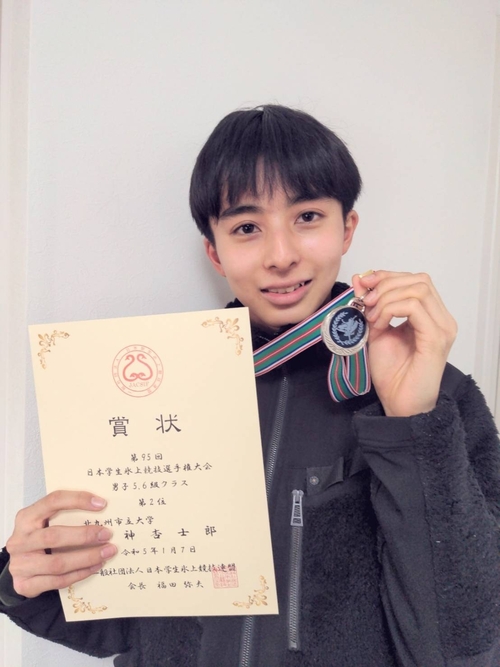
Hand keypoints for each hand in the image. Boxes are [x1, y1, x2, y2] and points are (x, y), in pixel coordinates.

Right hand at [6, 490, 116, 597]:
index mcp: (26, 517)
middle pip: (54, 536)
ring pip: (57, 563)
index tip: (101, 503)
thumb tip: (100, 509)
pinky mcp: (25, 585)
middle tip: (107, 534)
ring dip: (86, 558)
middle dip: (84, 535)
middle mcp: (20, 540)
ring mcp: (20, 565)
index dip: (77, 500)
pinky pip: (58, 581)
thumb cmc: (37, 539)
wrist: (18, 568)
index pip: (52, 501)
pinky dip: (80, 573)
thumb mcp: (43, 522)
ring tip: (107, 553)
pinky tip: (95, 566)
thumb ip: (64, 515)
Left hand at [352, 270, 456, 416]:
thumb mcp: (375, 330)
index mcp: (431, 316)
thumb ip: (370, 305)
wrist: (399, 403)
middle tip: (365, 302)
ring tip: (372, 318)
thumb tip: (361, 278)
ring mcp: (442, 328)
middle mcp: (442, 319)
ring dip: (386, 299)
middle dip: (386, 285)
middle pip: (419, 280)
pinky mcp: (436, 339)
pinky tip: (379, 325)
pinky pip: (414, 307)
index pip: (416, 280)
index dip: (388, 276)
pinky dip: (390, 310)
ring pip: (418, 290)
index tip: (364, 285)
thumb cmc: (391, 373)